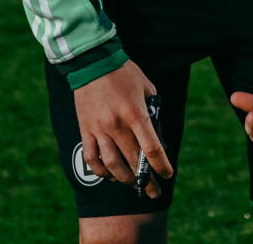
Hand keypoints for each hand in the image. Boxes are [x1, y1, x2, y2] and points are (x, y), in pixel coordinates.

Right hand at [73, 61, 172, 198]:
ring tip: (132, 184)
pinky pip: (92, 158)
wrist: (93, 61)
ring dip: (124, 179)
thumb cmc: (124, 72)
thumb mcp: (147, 86)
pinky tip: (109, 175)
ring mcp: (99, 129)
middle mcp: (117, 125)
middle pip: (133, 161)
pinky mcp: (85, 129)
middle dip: (146, 180)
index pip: (152, 148)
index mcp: (136, 114)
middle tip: (153, 191)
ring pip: (112, 165)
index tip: (167, 175)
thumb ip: (153, 108)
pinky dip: (100, 171)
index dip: (161, 166)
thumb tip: (156, 130)